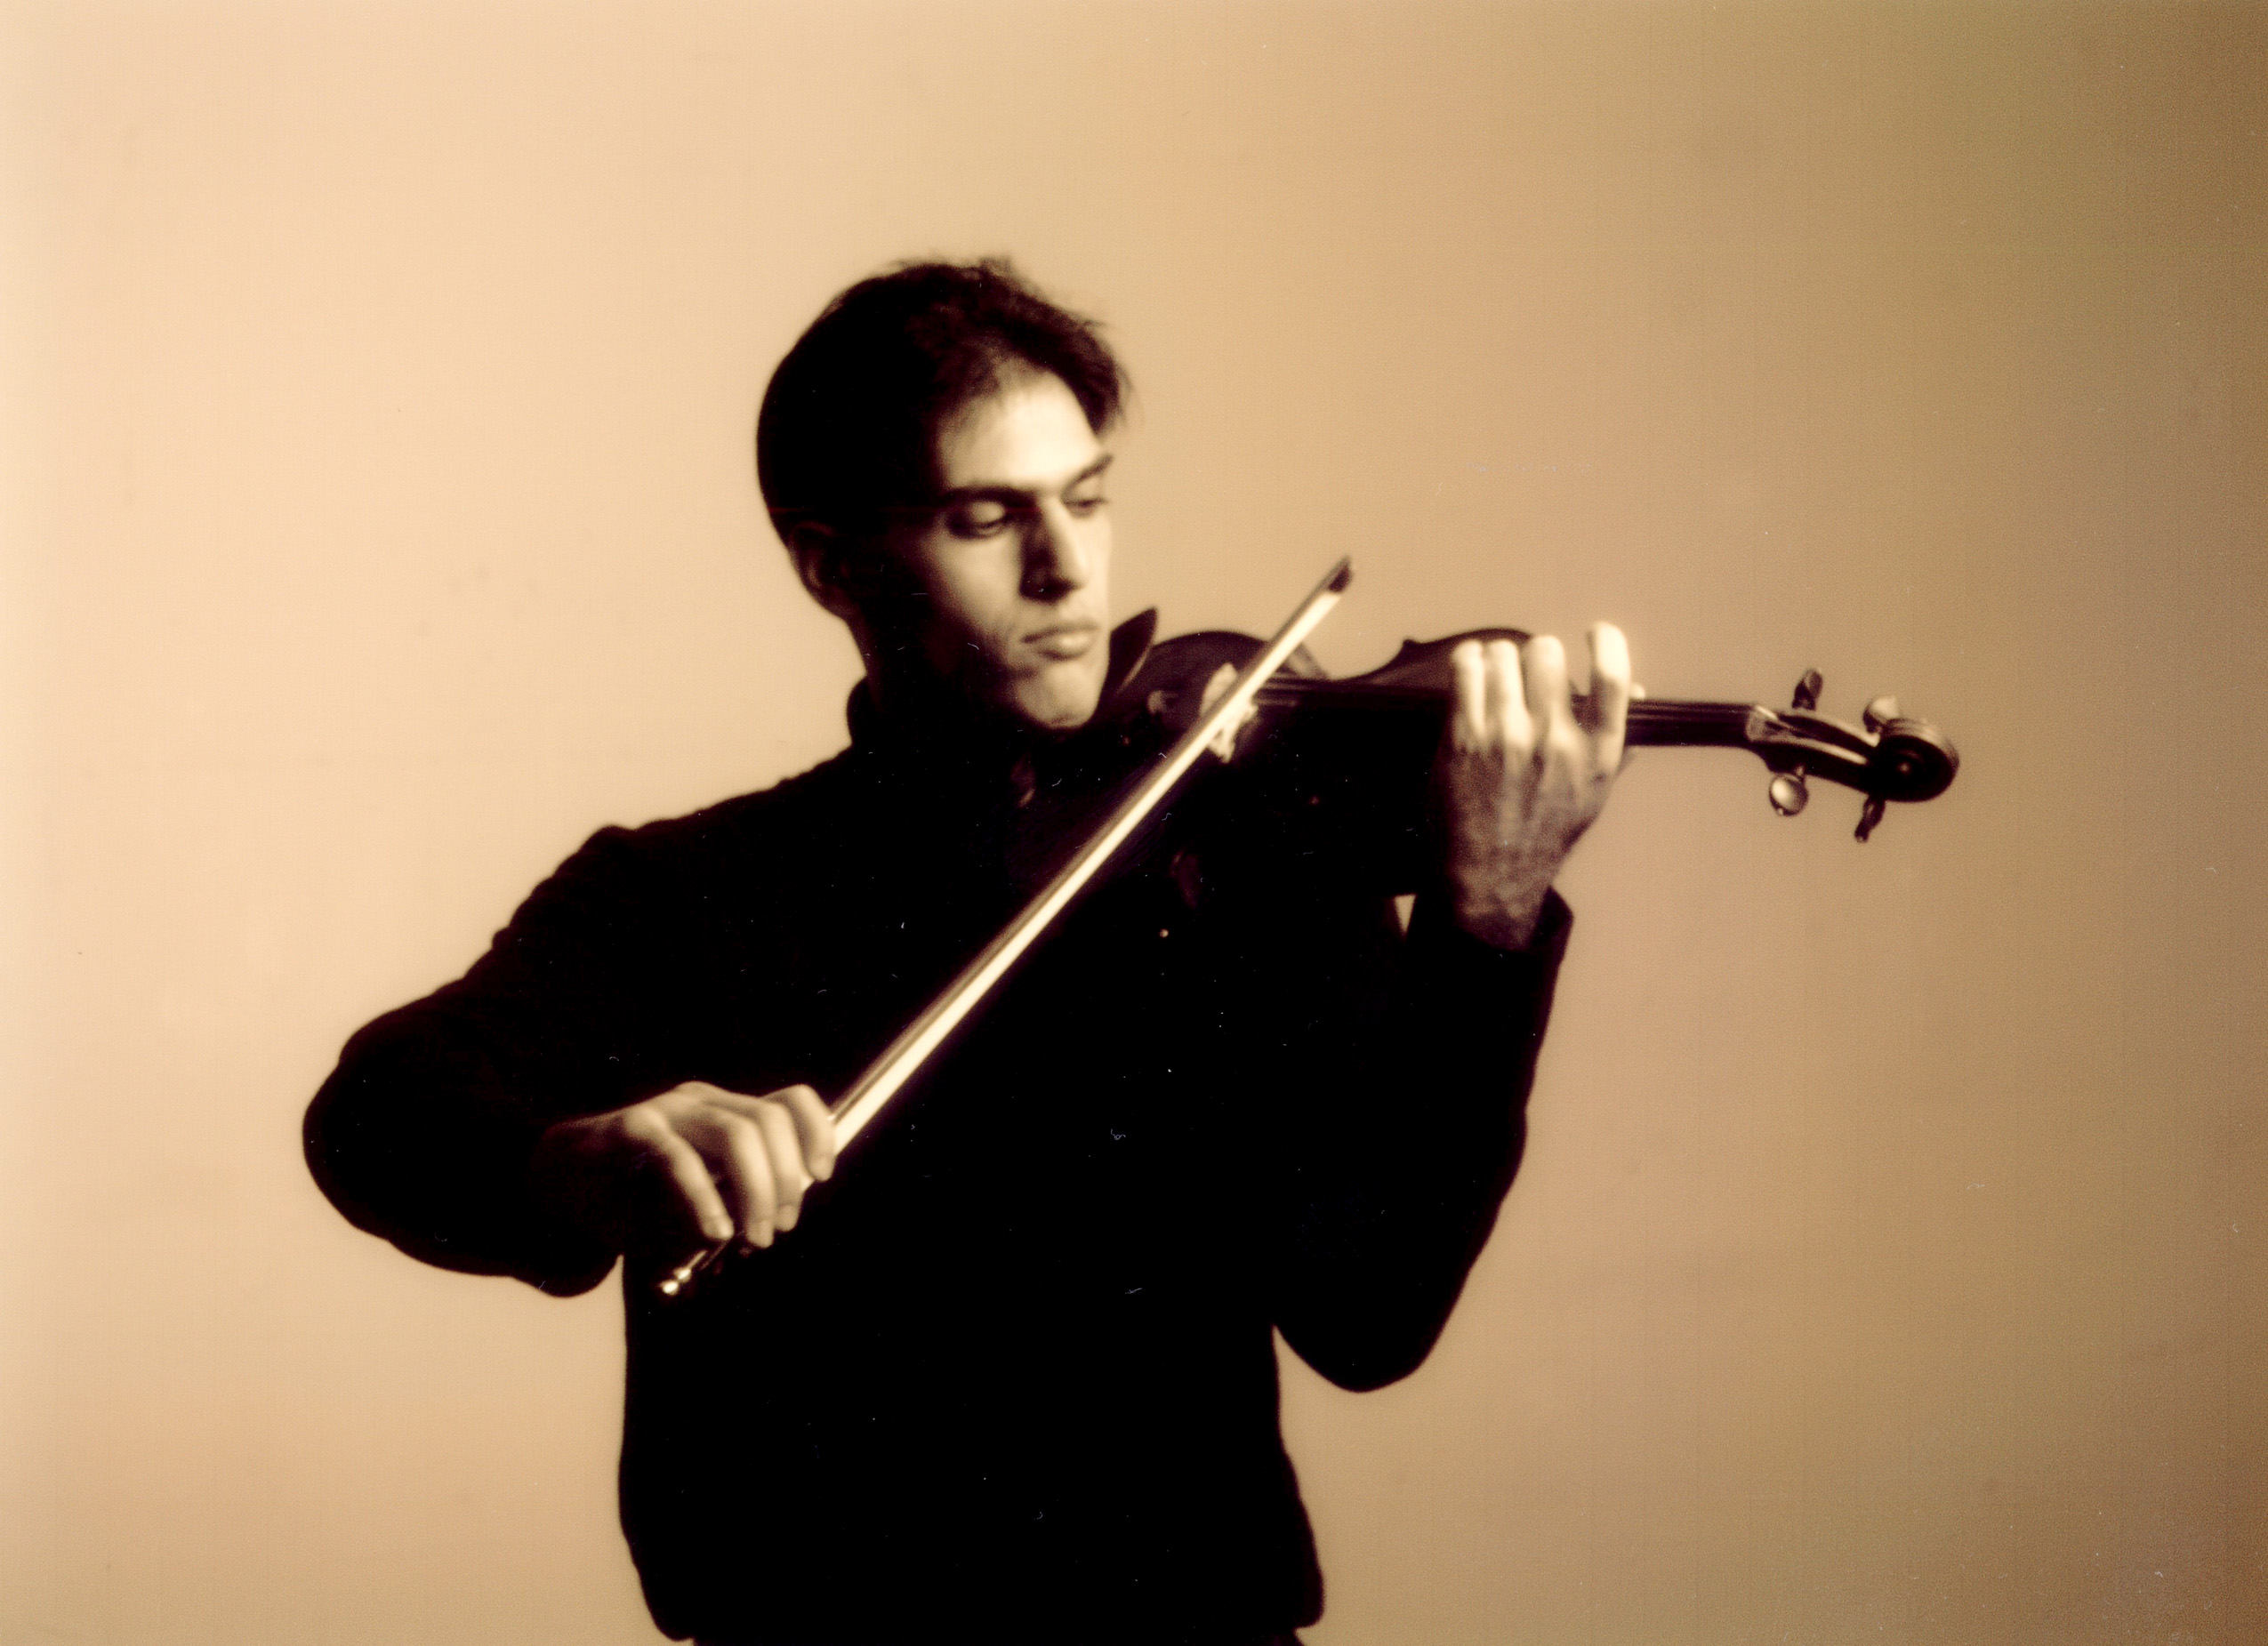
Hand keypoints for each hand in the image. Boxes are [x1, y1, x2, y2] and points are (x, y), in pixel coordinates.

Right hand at [529, 1081, 836, 1255]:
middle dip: (785, 1180)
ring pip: (736, 1134)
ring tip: (753, 1236)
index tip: (821, 1176)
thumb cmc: (633, 1195)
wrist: (555, 1186)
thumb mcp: (697, 1200)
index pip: (789, 1102)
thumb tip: (780, 1213)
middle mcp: (702, 1102)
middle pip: (768, 1122)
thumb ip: (735, 1198)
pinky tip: (713, 1230)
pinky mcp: (629, 1129)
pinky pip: (678, 1156)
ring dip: (756, 1190)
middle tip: (777, 1229)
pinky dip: (704, 1197)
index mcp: (725, 1111)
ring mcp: (666, 1111)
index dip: (817, 1133)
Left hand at [1434, 625, 1630, 948]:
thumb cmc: (1544, 832)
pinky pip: (1466, 669)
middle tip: (1527, 676)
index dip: (1606, 642)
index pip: (1613, 678)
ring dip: (1497, 661)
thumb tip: (1639, 691)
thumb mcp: (1594, 792)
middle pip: (1547, 652)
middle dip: (1536, 656)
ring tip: (1495, 681)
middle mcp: (1555, 741)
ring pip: (1502, 654)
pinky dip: (1467, 662)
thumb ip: (1617, 739)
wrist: (1491, 876)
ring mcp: (1507, 737)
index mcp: (1597, 753)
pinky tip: (1470, 674)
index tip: (1595, 632)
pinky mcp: (1464, 737)